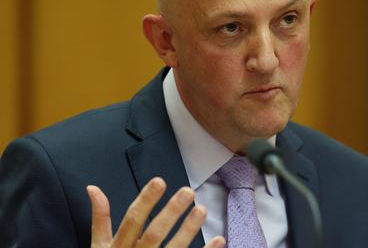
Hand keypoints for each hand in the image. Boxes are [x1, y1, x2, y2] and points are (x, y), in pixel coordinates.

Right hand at [87, 177, 225, 247]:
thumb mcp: (98, 247)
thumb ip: (100, 219)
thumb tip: (93, 188)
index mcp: (118, 247)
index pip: (132, 220)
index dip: (146, 200)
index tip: (160, 181)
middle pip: (155, 234)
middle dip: (171, 212)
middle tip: (188, 192)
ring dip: (189, 230)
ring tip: (202, 209)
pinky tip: (219, 239)